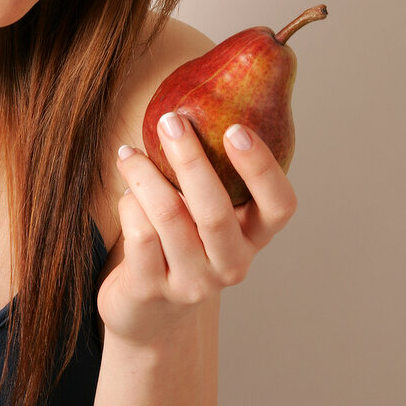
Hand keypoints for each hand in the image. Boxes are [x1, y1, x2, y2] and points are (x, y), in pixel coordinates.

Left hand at [96, 111, 297, 347]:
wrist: (147, 312)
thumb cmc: (177, 238)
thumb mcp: (201, 208)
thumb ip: (208, 167)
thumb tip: (198, 92)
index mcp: (253, 236)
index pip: (279, 206)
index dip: (262, 169)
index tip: (236, 129)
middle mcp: (231, 263)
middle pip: (215, 212)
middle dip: (191, 160)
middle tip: (171, 121)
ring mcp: (193, 282)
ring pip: (170, 219)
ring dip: (145, 176)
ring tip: (129, 153)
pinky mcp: (152, 290)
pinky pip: (139, 235)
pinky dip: (129, 204)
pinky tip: (125, 192)